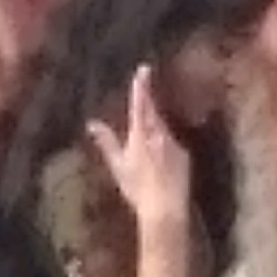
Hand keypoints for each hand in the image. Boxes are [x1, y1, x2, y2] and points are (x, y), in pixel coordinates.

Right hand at [83, 67, 193, 229]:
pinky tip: (158, 162)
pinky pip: (171, 144)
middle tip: (143, 93)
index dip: (141, 86)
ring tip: (144, 142)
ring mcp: (174, 144)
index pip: (140, 104)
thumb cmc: (136, 188)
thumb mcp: (117, 165)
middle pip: (152, 114)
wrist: (165, 207)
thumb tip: (92, 124)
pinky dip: (163, 146)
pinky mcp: (184, 155)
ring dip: (153, 129)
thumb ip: (107, 142)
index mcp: (141, 135)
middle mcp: (160, 135)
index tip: (143, 69)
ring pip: (162, 129)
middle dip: (147, 104)